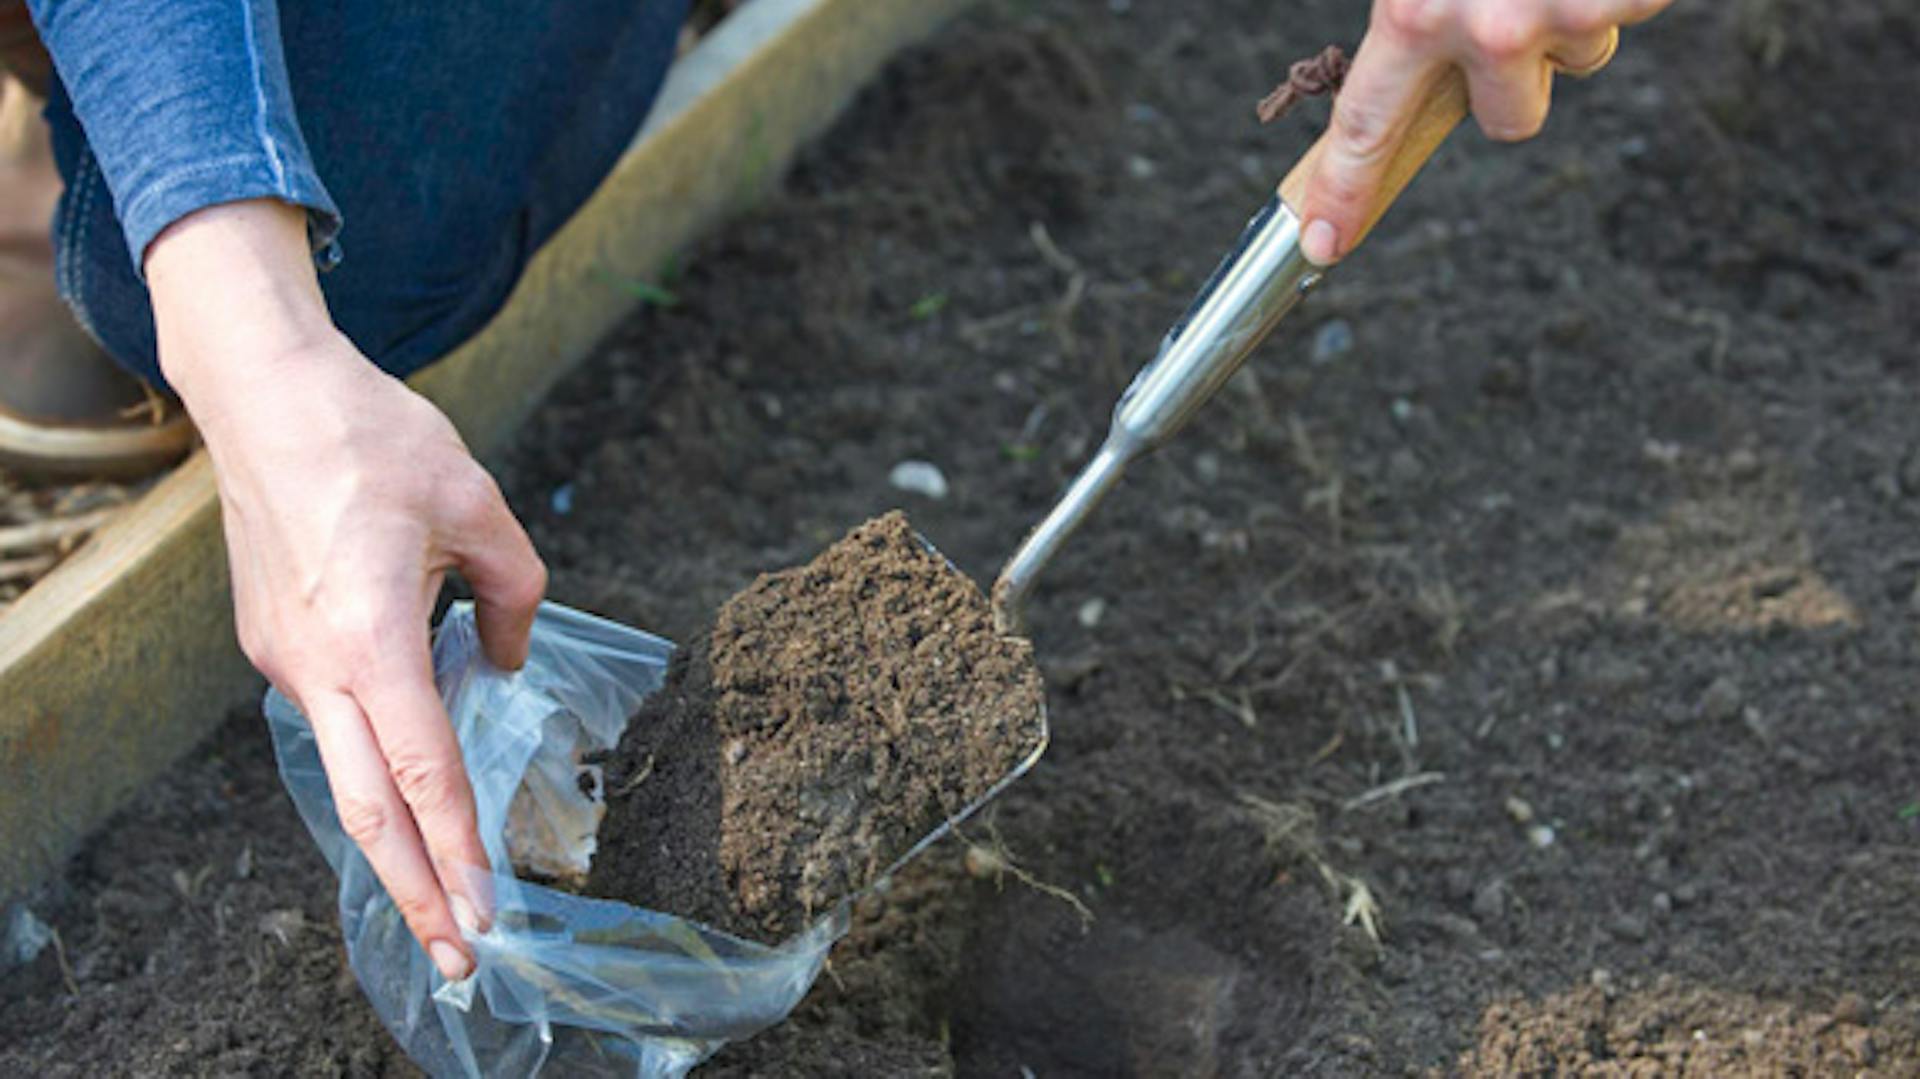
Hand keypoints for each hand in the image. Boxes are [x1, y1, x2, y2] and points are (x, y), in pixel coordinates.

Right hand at [148, 201, 546, 980]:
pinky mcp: (274, 644)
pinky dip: (377, 765)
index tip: (488, 911)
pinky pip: (336, 720)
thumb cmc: (370, 436)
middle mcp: (313, 663)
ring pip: (346, 769)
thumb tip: (508, 662)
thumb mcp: (476, 502)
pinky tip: (415, 790)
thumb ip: (516, 592)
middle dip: (417, 892)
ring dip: (395, 838)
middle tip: (461, 959)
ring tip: (445, 897)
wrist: (262, 393)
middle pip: (368, 806)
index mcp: (366, 633)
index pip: (423, 766)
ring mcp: (283, 658)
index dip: (458, 846)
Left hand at [1298, 0, 1671, 263]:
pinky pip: (1633, 9)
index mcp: (1411, 7)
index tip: (1321, 245)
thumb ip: (1415, 5)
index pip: (1364, 126)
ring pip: (1582, 58)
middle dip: (1519, 81)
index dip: (1342, 192)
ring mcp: (1566, 18)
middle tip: (1520, 6)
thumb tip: (1414, 44)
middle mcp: (1488, 27)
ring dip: (1578, 11)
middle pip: (1508, 121)